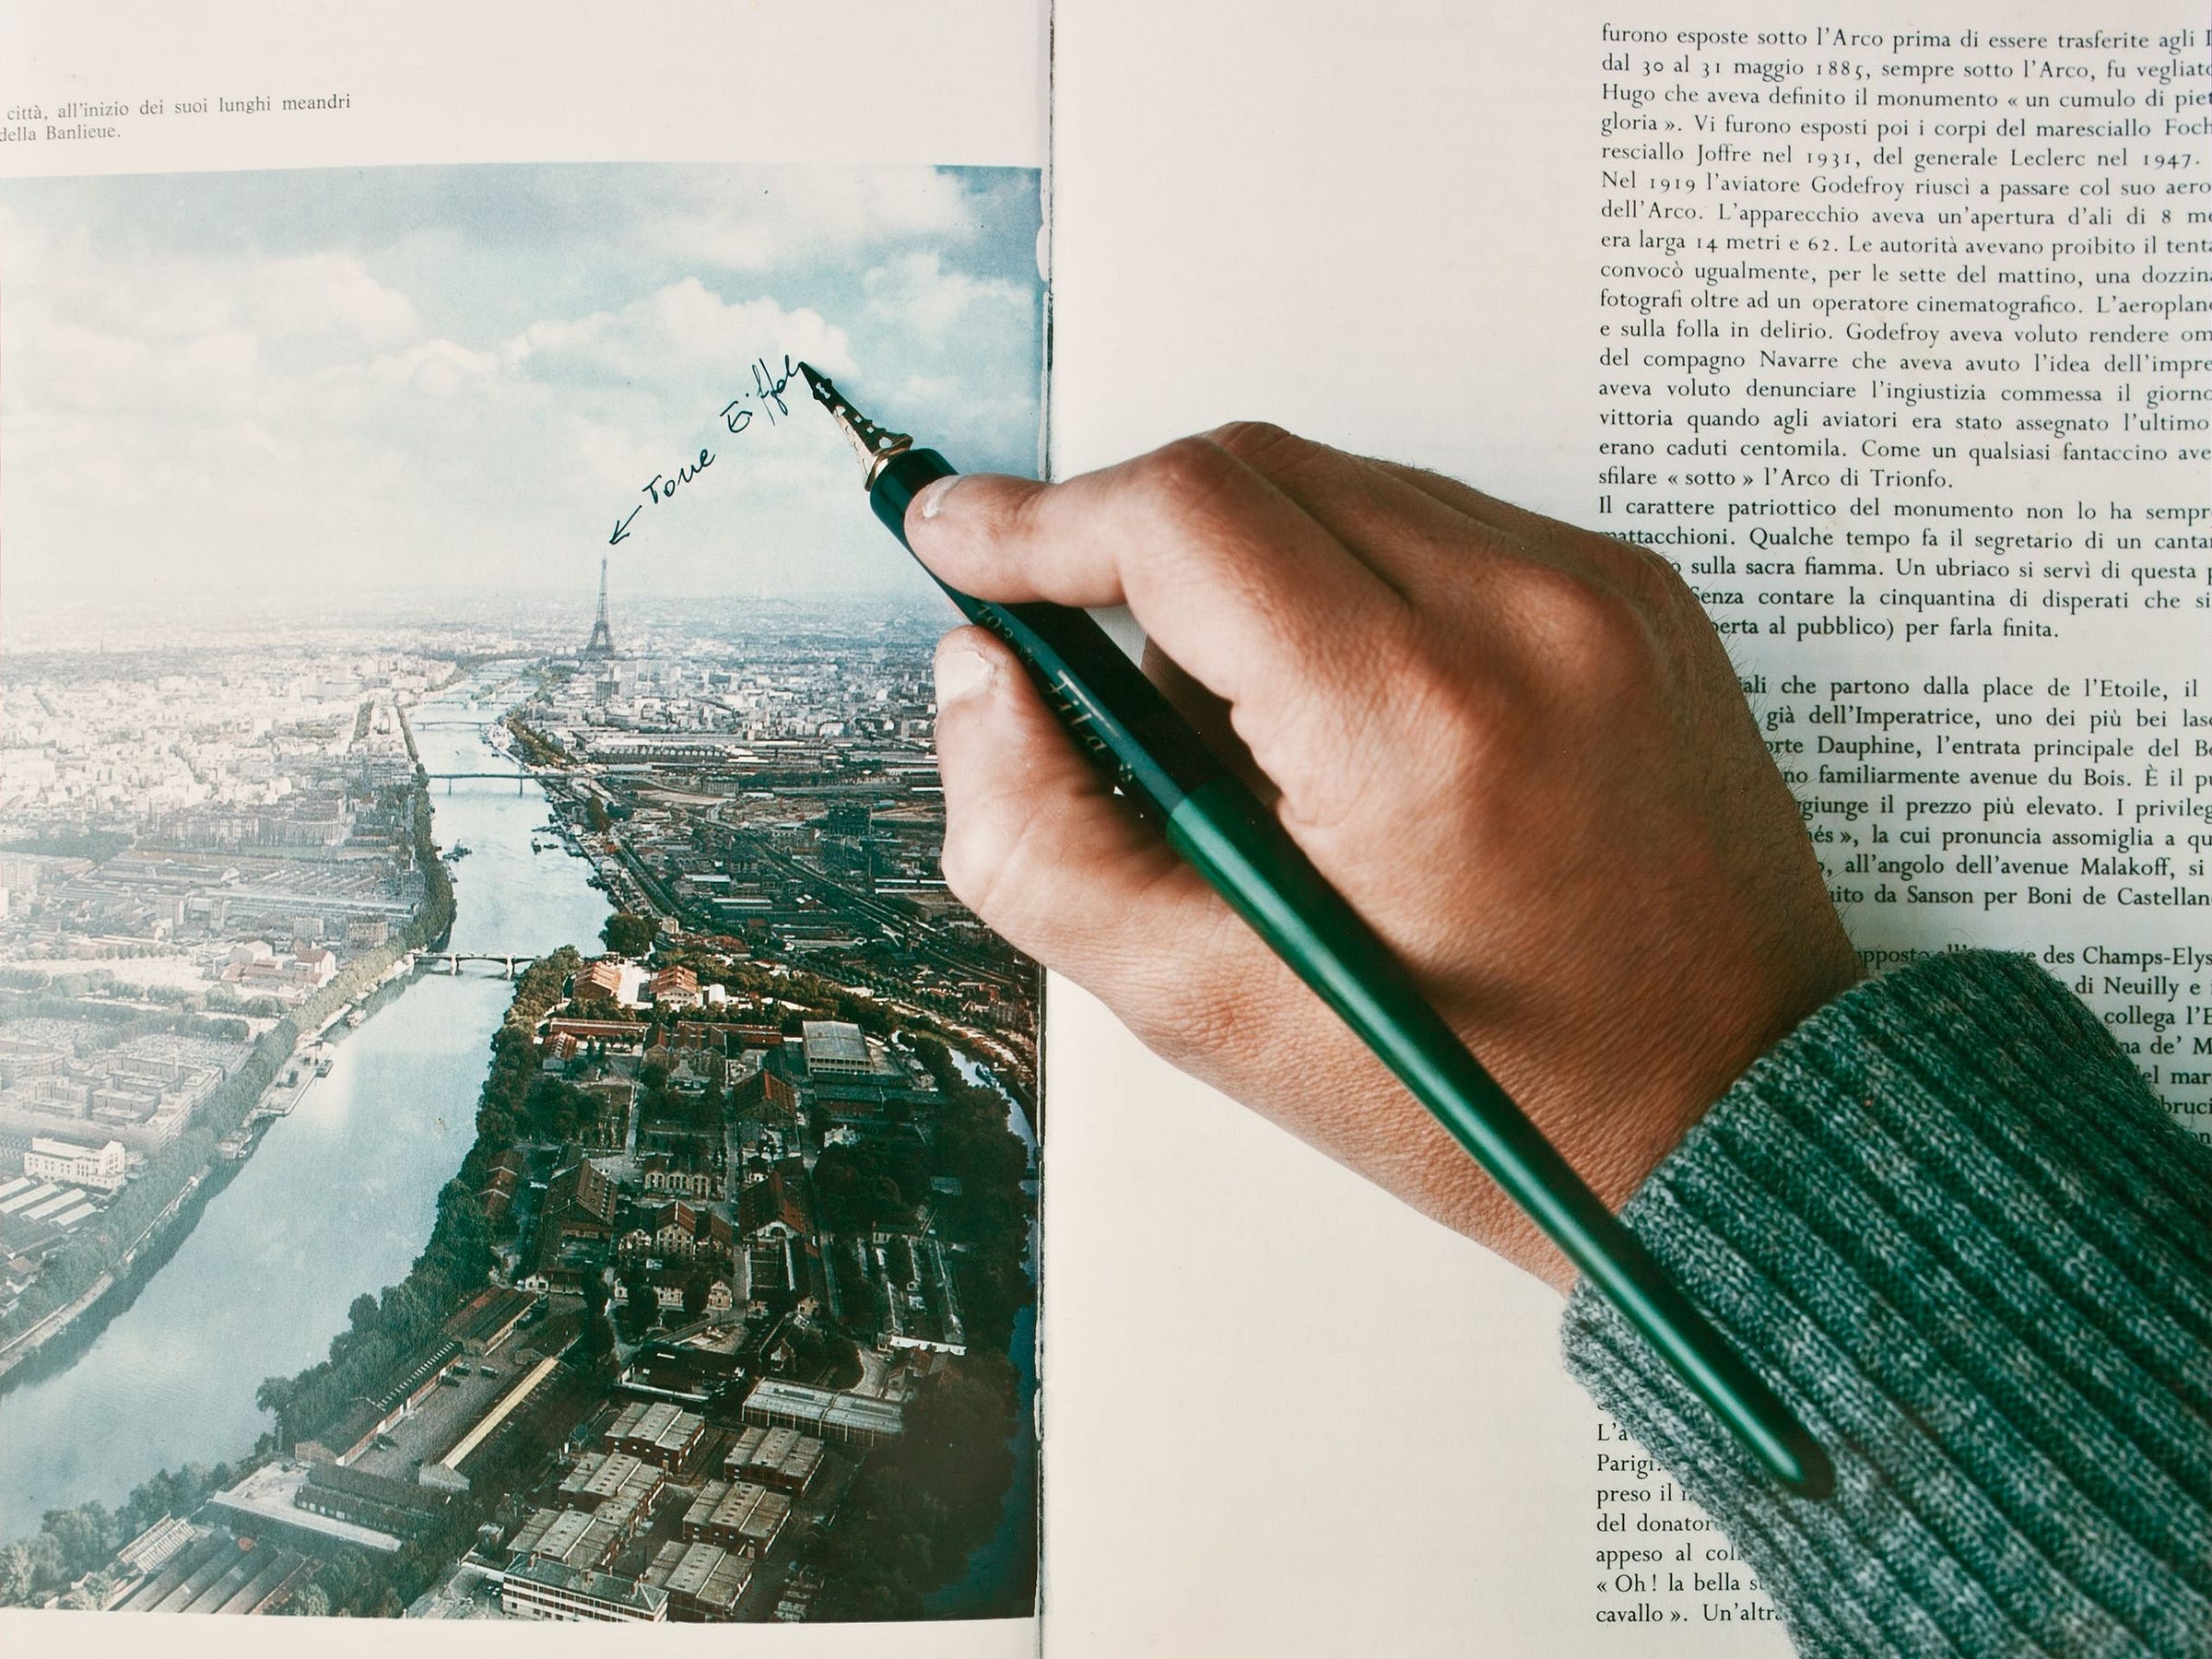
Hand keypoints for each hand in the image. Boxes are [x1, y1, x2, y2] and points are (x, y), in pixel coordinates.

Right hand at [909, 424, 1862, 1288]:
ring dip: (1238, 567)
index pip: (1180, 518)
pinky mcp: (1636, 591)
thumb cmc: (1478, 1088)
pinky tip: (1348, 716)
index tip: (955, 537)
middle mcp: (1525, 613)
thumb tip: (979, 675)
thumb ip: (1038, 838)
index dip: (1037, 519)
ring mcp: (1597, 587)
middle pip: (1247, 469)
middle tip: (1080, 665)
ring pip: (1337, 486)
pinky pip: (1437, 522)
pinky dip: (1349, 580)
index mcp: (1414, 720)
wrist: (1726, 1110)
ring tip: (1246, 739)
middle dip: (1125, 542)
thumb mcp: (1207, 1008)